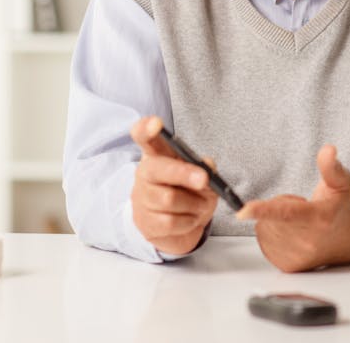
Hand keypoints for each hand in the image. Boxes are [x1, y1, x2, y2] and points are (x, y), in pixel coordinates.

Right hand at [129, 116, 217, 255]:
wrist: (178, 225)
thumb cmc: (189, 192)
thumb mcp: (200, 175)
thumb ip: (204, 167)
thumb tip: (207, 166)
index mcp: (156, 155)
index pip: (144, 137)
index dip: (147, 129)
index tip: (156, 123)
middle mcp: (144, 175)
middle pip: (159, 170)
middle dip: (184, 174)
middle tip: (204, 180)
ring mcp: (142, 200)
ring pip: (169, 200)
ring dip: (194, 204)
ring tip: (202, 205)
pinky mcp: (145, 224)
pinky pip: (170, 223)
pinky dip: (189, 222)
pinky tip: (192, 219)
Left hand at [236, 145, 349, 271]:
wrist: (348, 241)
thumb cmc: (340, 209)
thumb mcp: (342, 183)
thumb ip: (331, 167)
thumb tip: (328, 150)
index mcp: (319, 218)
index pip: (286, 213)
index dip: (263, 210)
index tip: (243, 211)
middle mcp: (307, 241)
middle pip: (271, 216)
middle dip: (278, 205)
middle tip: (300, 206)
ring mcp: (296, 255)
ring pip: (264, 228)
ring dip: (273, 220)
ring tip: (296, 221)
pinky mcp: (287, 265)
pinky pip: (263, 241)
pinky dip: (271, 233)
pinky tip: (290, 233)